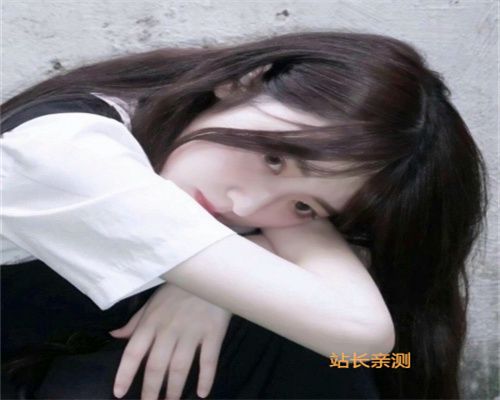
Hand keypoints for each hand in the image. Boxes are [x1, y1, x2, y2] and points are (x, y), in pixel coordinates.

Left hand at [110, 283, 231, 399]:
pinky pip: (209, 360)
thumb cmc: (178, 289)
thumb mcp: (152, 302)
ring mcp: (192, 331)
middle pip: (156, 366)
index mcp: (151, 322)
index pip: (133, 352)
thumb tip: (114, 335)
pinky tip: (202, 393)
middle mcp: (169, 329)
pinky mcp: (213, 332)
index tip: (119, 393)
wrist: (209, 273)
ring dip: (174, 389)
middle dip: (151, 390)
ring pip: (180, 367)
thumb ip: (135, 321)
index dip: (125, 375)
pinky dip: (206, 378)